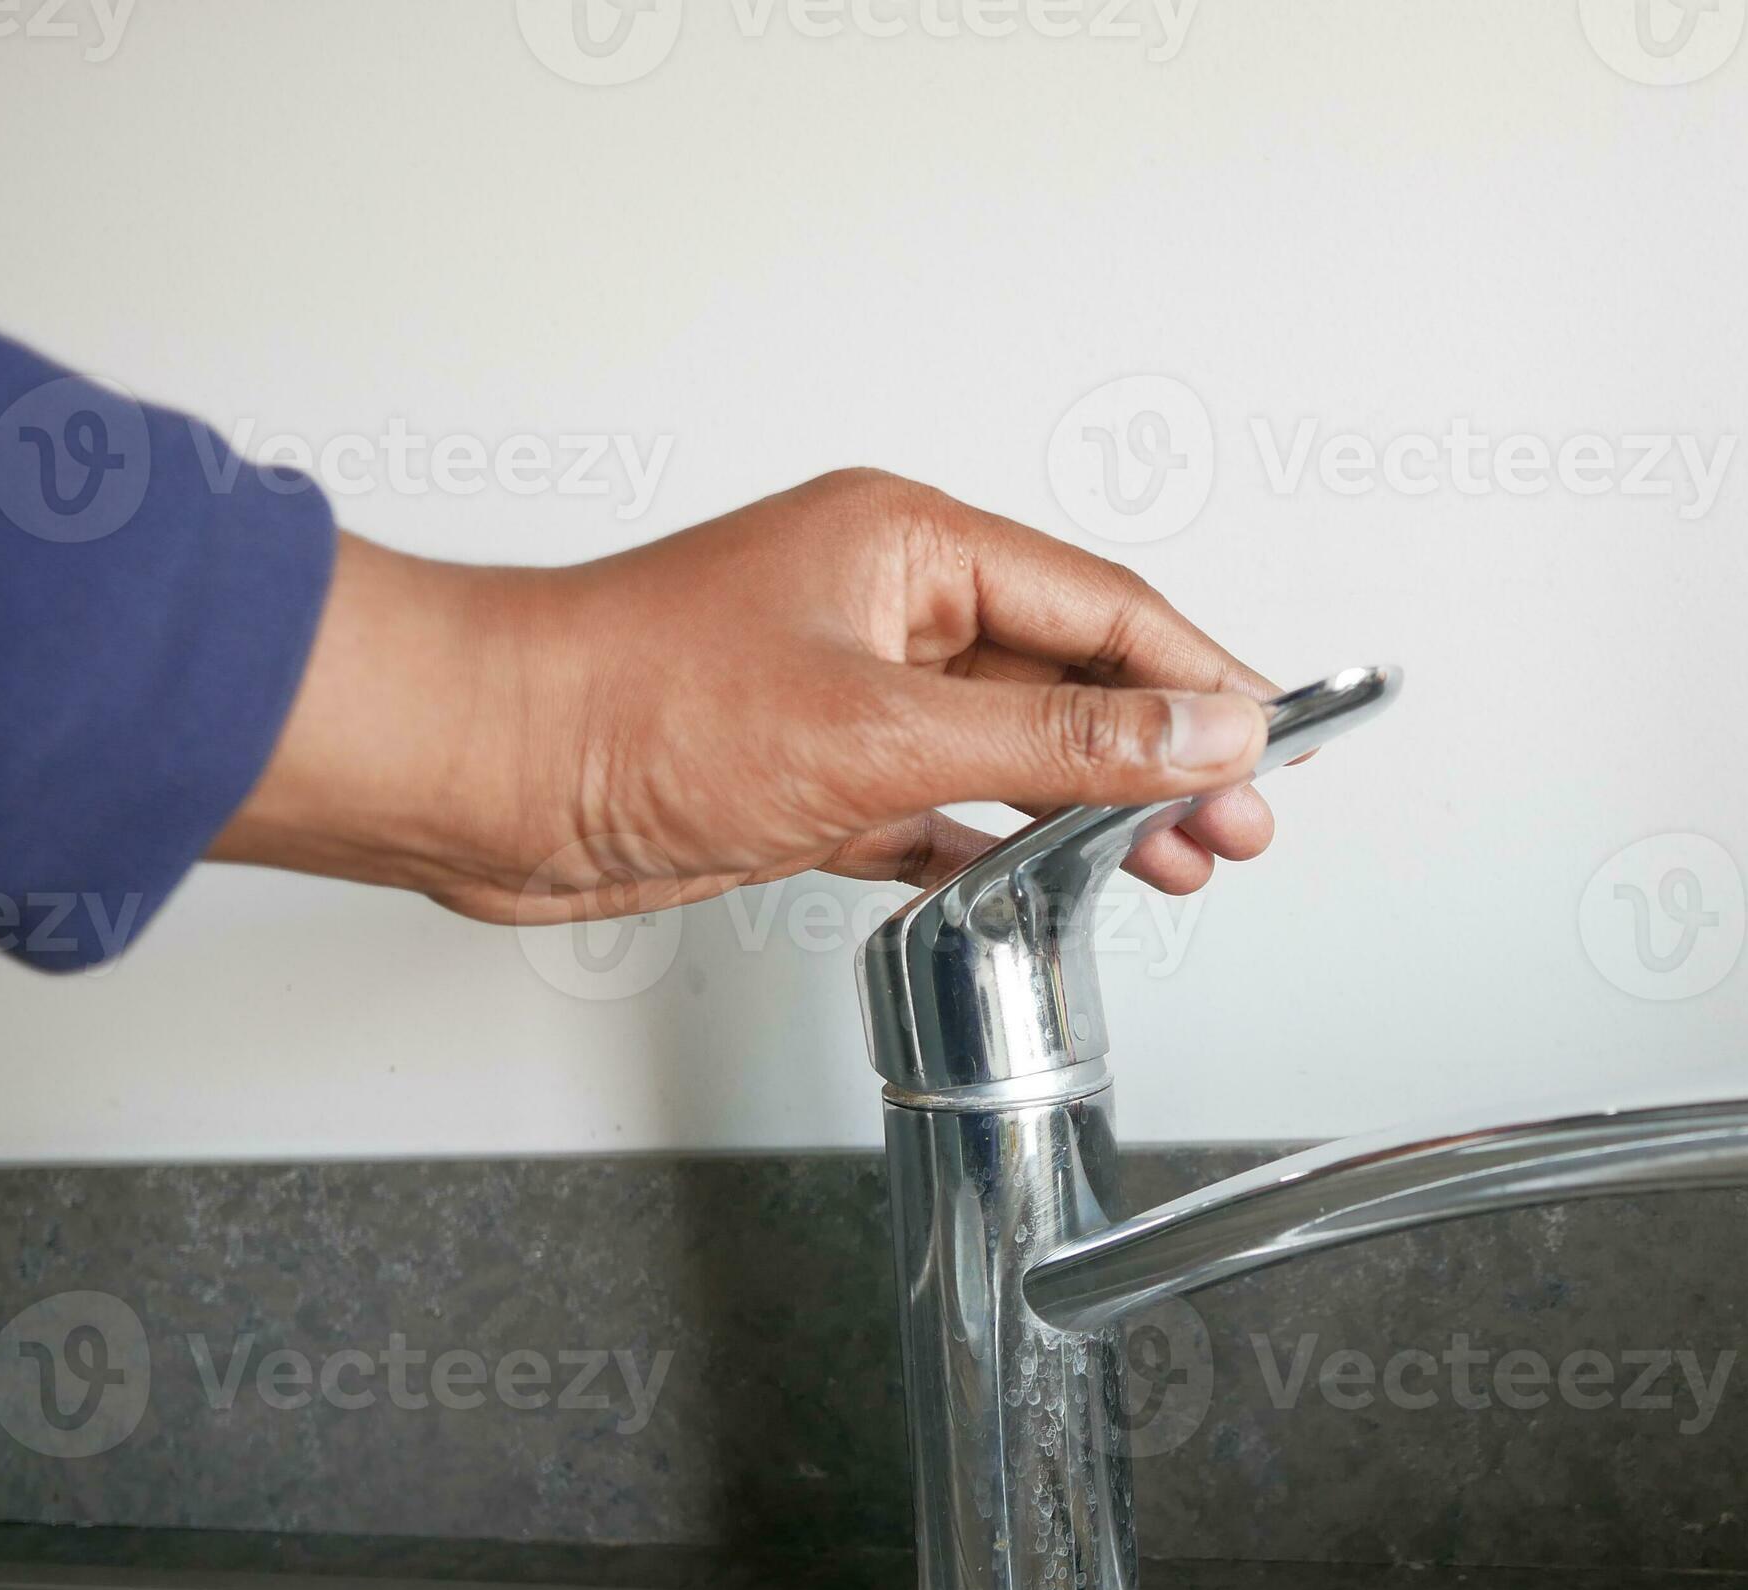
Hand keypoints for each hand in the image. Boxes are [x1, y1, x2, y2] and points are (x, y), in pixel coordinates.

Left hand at [210, 469, 1282, 922]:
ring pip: (1009, 750)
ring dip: (1091, 810)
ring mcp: (848, 695)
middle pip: (1068, 678)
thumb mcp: (883, 731)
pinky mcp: (807, 776)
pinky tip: (1044, 885)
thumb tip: (1201, 733)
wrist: (474, 770)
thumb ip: (1059, 743)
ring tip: (1177, 870)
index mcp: (910, 544)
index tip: (1273, 741)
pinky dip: (995, 846)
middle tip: (1240, 829)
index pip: (1102, 605)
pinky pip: (937, 806)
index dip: (1199, 678)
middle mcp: (886, 609)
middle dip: (1160, 755)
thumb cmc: (633, 704)